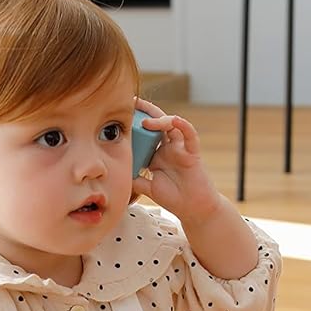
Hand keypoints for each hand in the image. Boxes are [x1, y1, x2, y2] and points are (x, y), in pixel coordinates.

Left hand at [131, 96, 224, 225]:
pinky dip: (183, 125)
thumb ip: (135, 178)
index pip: (144, 133)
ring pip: (172, 125)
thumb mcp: (147, 187)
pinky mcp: (192, 152)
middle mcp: (168, 147)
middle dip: (146, 111)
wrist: (192, 208)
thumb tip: (118, 171)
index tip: (121, 115)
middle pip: (157, 123)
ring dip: (159, 119)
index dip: (134, 123)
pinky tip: (174, 120)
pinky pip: (190, 135)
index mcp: (156, 153)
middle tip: (132, 102)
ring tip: (146, 121)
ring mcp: (181, 148)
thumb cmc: (173, 197)